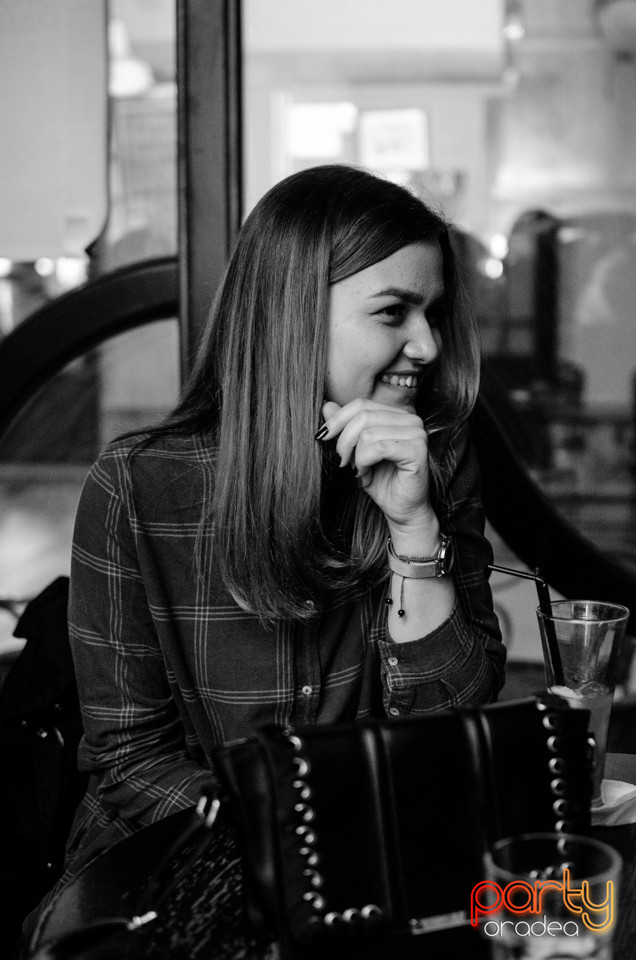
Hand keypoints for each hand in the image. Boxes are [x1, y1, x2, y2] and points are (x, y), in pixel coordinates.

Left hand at [320, 399, 436, 534]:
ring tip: (359, 470)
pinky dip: (364, 462)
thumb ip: (345, 428)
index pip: (361, 404)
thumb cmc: (382, 482)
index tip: (322, 437)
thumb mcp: (356, 452)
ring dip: (356, 456)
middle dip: (344, 440)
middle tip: (341, 461)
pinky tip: (365, 473)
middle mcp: (411, 420)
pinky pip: (379, 448)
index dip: (337, 419)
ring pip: (368, 433)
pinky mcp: (418, 450)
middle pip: (363, 416)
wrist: (402, 511)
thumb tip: (327, 405)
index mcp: (397, 415)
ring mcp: (417, 433)